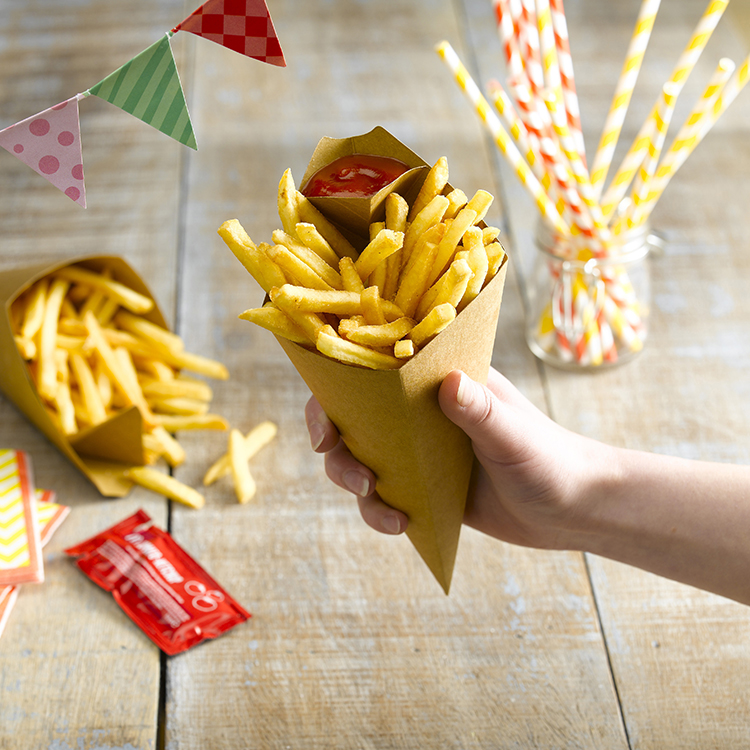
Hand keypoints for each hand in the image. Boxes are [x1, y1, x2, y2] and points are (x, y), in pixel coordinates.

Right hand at [305, 366, 612, 548]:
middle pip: (354, 421)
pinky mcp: (426, 488)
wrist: (573, 510)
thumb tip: (451, 383)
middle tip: (357, 479)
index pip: (375, 374)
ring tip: (382, 508)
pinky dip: (380, 512)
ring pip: (363, 461)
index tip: (326, 428)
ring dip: (356, 485)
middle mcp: (422, 413)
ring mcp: (421, 452)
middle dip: (340, 451)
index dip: (337, 394)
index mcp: (440, 382)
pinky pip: (385, 496)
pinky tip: (401, 525)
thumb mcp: (514, 435)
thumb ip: (480, 411)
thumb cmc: (551, 460)